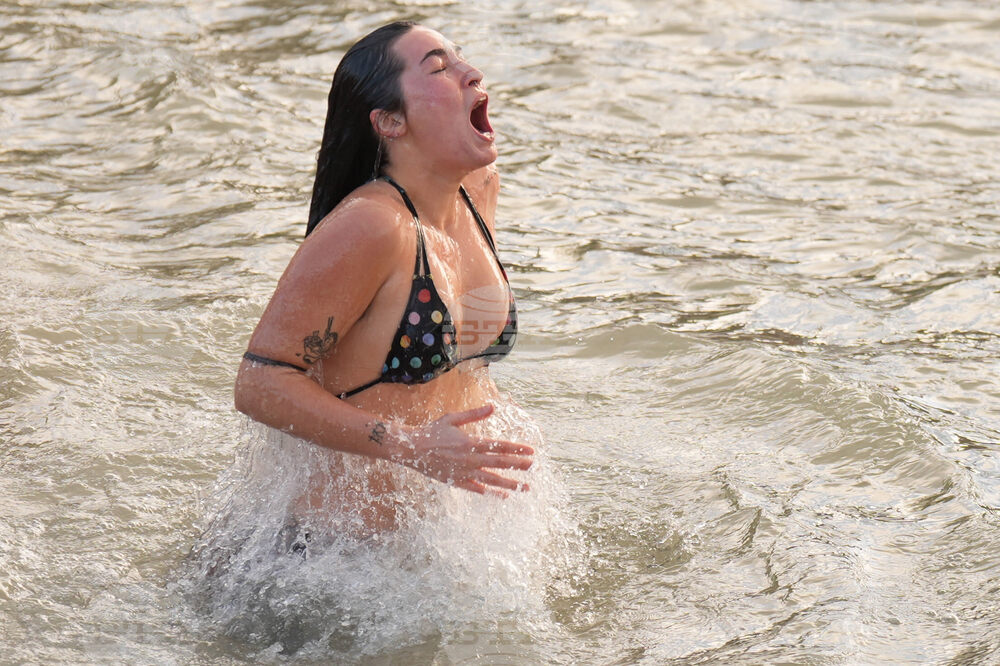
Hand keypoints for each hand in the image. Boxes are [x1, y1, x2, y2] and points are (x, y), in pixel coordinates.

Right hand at [396, 404, 533, 496]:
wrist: (411, 449)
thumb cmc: (432, 431)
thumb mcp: (453, 418)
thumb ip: (474, 415)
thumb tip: (493, 407)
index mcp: (470, 442)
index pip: (499, 446)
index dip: (517, 449)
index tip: (531, 451)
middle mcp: (470, 459)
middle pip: (499, 463)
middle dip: (518, 465)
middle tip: (534, 466)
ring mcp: (463, 472)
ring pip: (491, 479)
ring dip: (510, 484)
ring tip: (524, 487)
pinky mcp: (456, 481)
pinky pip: (476, 488)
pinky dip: (490, 492)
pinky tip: (502, 495)